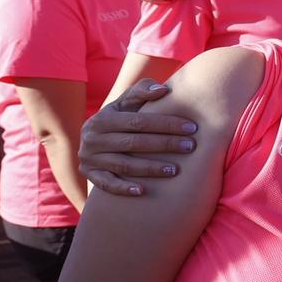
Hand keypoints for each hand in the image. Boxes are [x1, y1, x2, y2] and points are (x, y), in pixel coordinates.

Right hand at [79, 80, 197, 195]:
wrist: (94, 139)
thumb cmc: (120, 118)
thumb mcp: (125, 102)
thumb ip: (142, 91)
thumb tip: (163, 90)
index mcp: (102, 119)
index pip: (138, 121)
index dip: (166, 124)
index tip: (192, 128)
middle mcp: (93, 139)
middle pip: (134, 143)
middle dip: (165, 145)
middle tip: (190, 147)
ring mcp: (90, 158)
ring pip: (124, 165)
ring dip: (150, 168)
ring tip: (175, 170)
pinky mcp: (90, 175)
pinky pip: (107, 184)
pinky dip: (123, 188)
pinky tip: (143, 191)